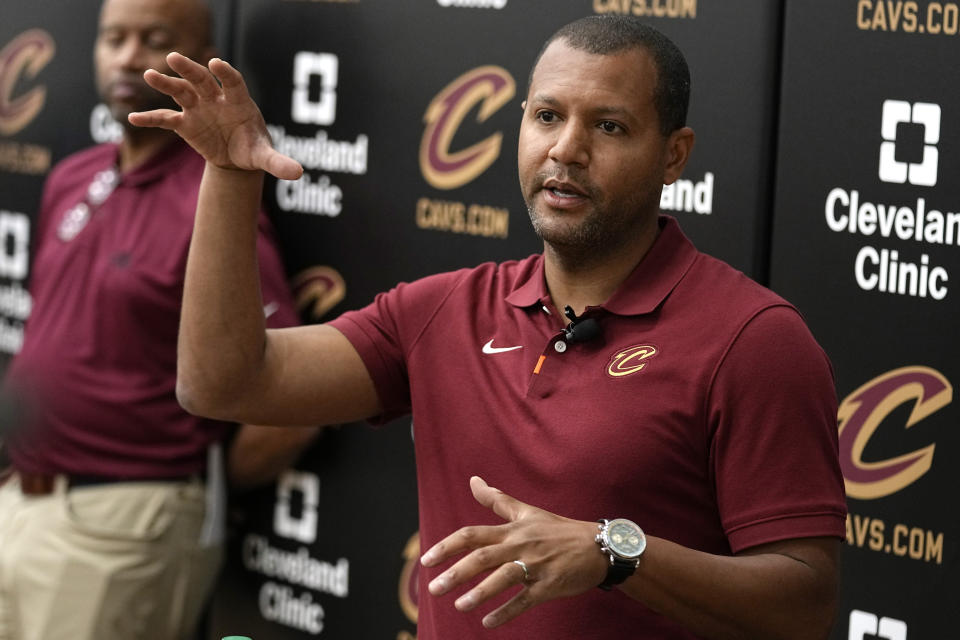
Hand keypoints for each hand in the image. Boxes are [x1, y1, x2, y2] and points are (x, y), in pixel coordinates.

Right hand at [127, 53, 301, 179]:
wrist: (237, 158)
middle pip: (202, 80)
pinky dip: (150, 118)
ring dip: (166, 83)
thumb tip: (298, 173)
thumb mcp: (265, 157)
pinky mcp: (184, 123)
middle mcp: (216, 100)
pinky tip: (132, 118)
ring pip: (180, 91)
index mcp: (239, 102)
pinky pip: (165, 119)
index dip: (226, 73)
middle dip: (189, 69)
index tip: (216, 63)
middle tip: (174, 58)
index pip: (234, 82)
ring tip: (150, 75)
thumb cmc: (253, 149)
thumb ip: (279, 163)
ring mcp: (198, 108)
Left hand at [420, 476, 606, 627]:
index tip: (427, 560)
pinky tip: (488, 622)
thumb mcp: (527, 511)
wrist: (598, 545)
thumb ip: (497, 500)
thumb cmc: (558, 529)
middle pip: (483, 557)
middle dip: (456, 573)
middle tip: (433, 588)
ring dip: (480, 593)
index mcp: (512, 530)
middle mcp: (520, 546)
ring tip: (459, 606)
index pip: (473, 535)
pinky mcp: (549, 585)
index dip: (448, 546)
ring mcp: (535, 565)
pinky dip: (506, 612)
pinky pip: (525, 600)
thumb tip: (473, 481)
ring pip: (503, 578)